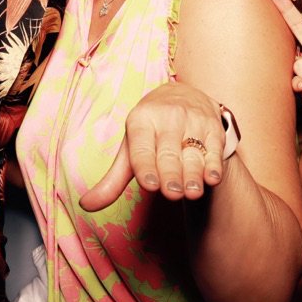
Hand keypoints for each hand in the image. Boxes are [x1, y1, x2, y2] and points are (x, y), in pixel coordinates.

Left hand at [80, 80, 228, 211]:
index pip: (142, 148)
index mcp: (141, 121)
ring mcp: (193, 121)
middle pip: (168, 152)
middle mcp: (168, 117)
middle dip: (170, 173)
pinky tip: (212, 178)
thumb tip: (86, 205)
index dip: (145, 166)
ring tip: (192, 192)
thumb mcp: (130, 150)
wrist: (185, 96)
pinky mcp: (214, 128)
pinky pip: (214, 149)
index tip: (149, 185)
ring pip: (193, 152)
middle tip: (171, 193)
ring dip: (193, 173)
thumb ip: (112, 181)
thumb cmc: (151, 133)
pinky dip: (214, 164)